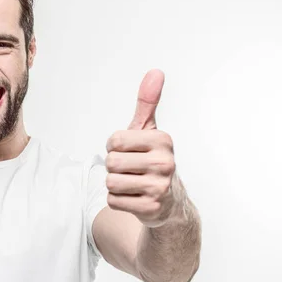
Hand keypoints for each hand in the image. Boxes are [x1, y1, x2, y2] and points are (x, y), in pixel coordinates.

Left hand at [105, 69, 177, 227]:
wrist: (171, 203)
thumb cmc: (153, 161)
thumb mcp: (149, 131)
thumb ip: (147, 103)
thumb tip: (155, 72)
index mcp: (162, 140)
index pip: (113, 140)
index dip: (114, 148)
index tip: (130, 152)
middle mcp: (165, 162)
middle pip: (111, 162)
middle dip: (114, 168)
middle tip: (131, 170)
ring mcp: (159, 187)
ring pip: (110, 183)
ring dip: (115, 185)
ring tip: (132, 184)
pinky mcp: (151, 209)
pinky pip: (113, 201)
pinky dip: (118, 201)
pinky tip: (134, 198)